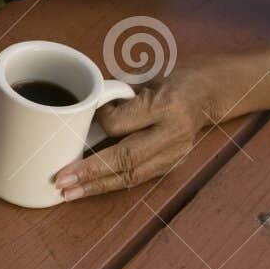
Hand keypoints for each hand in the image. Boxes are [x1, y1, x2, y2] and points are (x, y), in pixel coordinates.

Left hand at [52, 71, 223, 198]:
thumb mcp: (142, 76)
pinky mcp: (173, 165)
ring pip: (132, 176)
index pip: (121, 123)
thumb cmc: (170, 78)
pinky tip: (89, 189)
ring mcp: (176, 153)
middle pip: (127, 158)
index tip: (82, 117)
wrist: (208, 92)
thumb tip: (78, 111)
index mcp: (165, 104)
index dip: (98, 123)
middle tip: (61, 180)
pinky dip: (111, 184)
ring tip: (68, 192)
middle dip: (90, 172)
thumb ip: (113, 93)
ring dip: (97, 186)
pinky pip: (138, 178)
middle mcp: (173, 133)